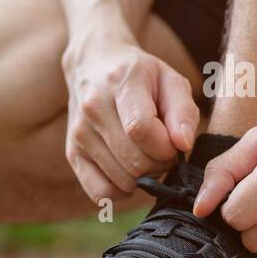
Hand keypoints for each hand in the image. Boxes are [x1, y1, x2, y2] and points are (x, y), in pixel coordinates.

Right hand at [62, 35, 198, 201]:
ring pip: (122, 179)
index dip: (166, 147)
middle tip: (164, 151)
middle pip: (134, 161)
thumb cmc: (142, 76)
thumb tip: (183, 145)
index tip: (175, 143)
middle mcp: (93, 108)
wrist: (94, 65)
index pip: (141, 130)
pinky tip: (129, 172)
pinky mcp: (72, 153)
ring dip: (144, 177)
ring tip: (147, 155)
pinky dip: (121, 191)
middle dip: (160, 164)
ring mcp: (80, 133)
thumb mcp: (171, 81)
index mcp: (121, 84)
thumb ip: (184, 112)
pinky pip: (100, 193)